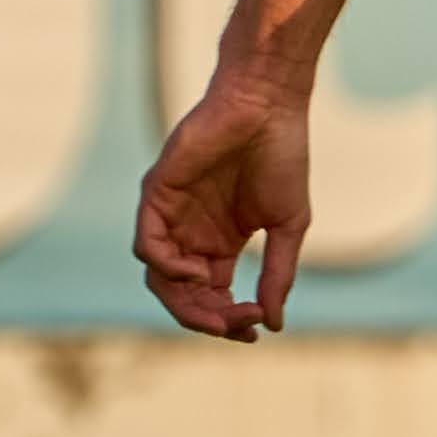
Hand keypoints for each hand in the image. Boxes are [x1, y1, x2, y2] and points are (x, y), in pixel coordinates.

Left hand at [134, 69, 313, 338]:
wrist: (267, 106)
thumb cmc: (281, 157)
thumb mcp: (289, 226)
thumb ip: (278, 274)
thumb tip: (275, 324)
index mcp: (220, 242)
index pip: (212, 295)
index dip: (228, 320)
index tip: (254, 330)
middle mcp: (191, 233)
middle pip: (183, 295)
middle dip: (208, 318)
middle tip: (235, 326)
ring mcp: (172, 215)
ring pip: (160, 279)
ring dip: (186, 302)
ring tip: (218, 307)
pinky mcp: (157, 194)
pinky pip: (148, 245)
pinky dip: (168, 267)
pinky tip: (196, 272)